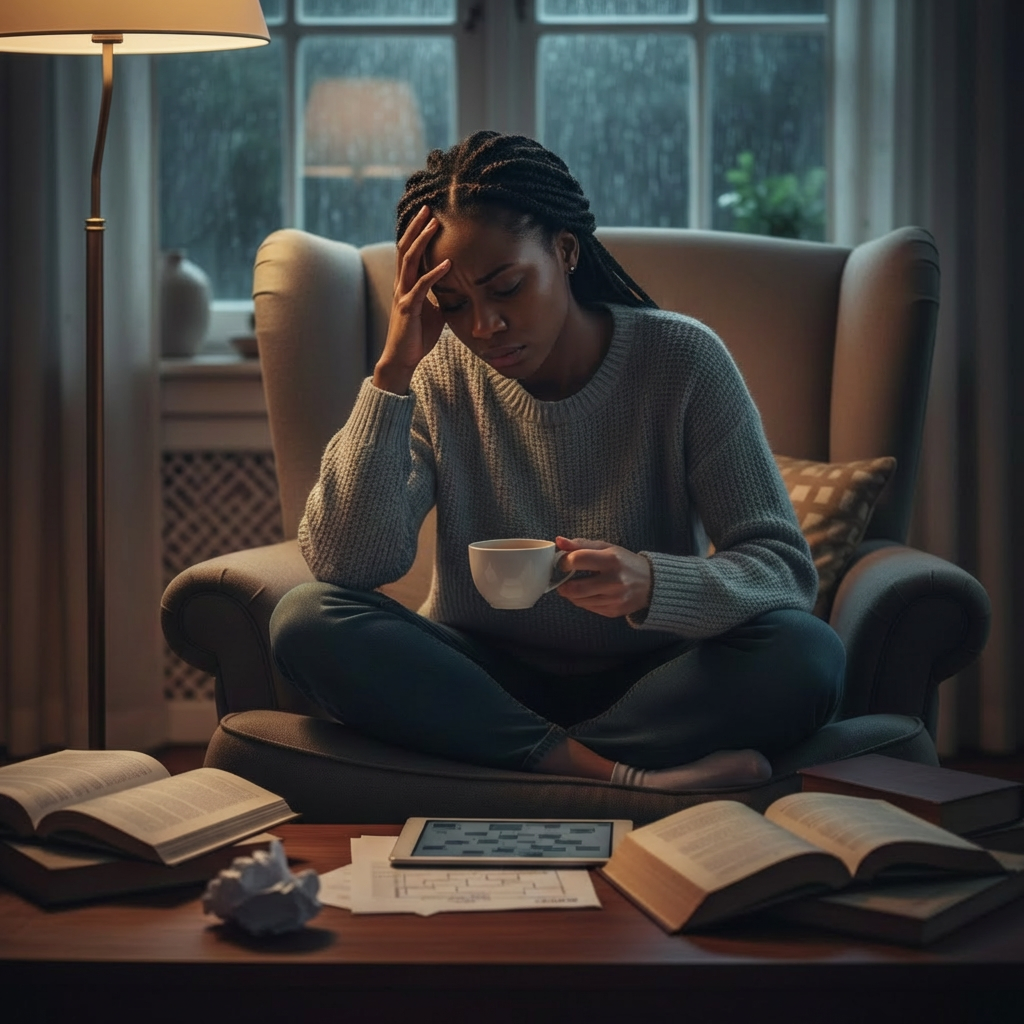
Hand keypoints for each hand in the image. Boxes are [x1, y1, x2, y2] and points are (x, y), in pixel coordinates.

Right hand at [373, 205, 450, 394]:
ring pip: (409, 262)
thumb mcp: (434, 311)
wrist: (403, 359)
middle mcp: (402, 285)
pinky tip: (448, 264)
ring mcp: (404, 295)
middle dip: (416, 228)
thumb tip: (456, 286)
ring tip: (433, 226)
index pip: (408, 252)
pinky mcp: (409, 309)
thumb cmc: (418, 336)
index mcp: (406, 284)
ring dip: (422, 242)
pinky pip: (422, 287)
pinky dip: (435, 274)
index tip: (427, 216)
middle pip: (405, 249)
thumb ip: (440, 296)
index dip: (415, 233)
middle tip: (428, 209)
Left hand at [554, 537, 651, 618]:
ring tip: (575, 586)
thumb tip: (559, 541)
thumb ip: (581, 544)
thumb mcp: (607, 548)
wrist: (651, 583)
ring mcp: (615, 599)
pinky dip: (583, 601)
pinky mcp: (614, 611)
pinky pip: (588, 608)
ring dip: (571, 594)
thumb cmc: (625, 562)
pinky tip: (588, 593)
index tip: (563, 563)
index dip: (564, 562)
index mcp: (611, 560)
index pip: (577, 560)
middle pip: (575, 587)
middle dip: (562, 585)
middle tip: (562, 580)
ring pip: (579, 601)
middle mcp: (614, 581)